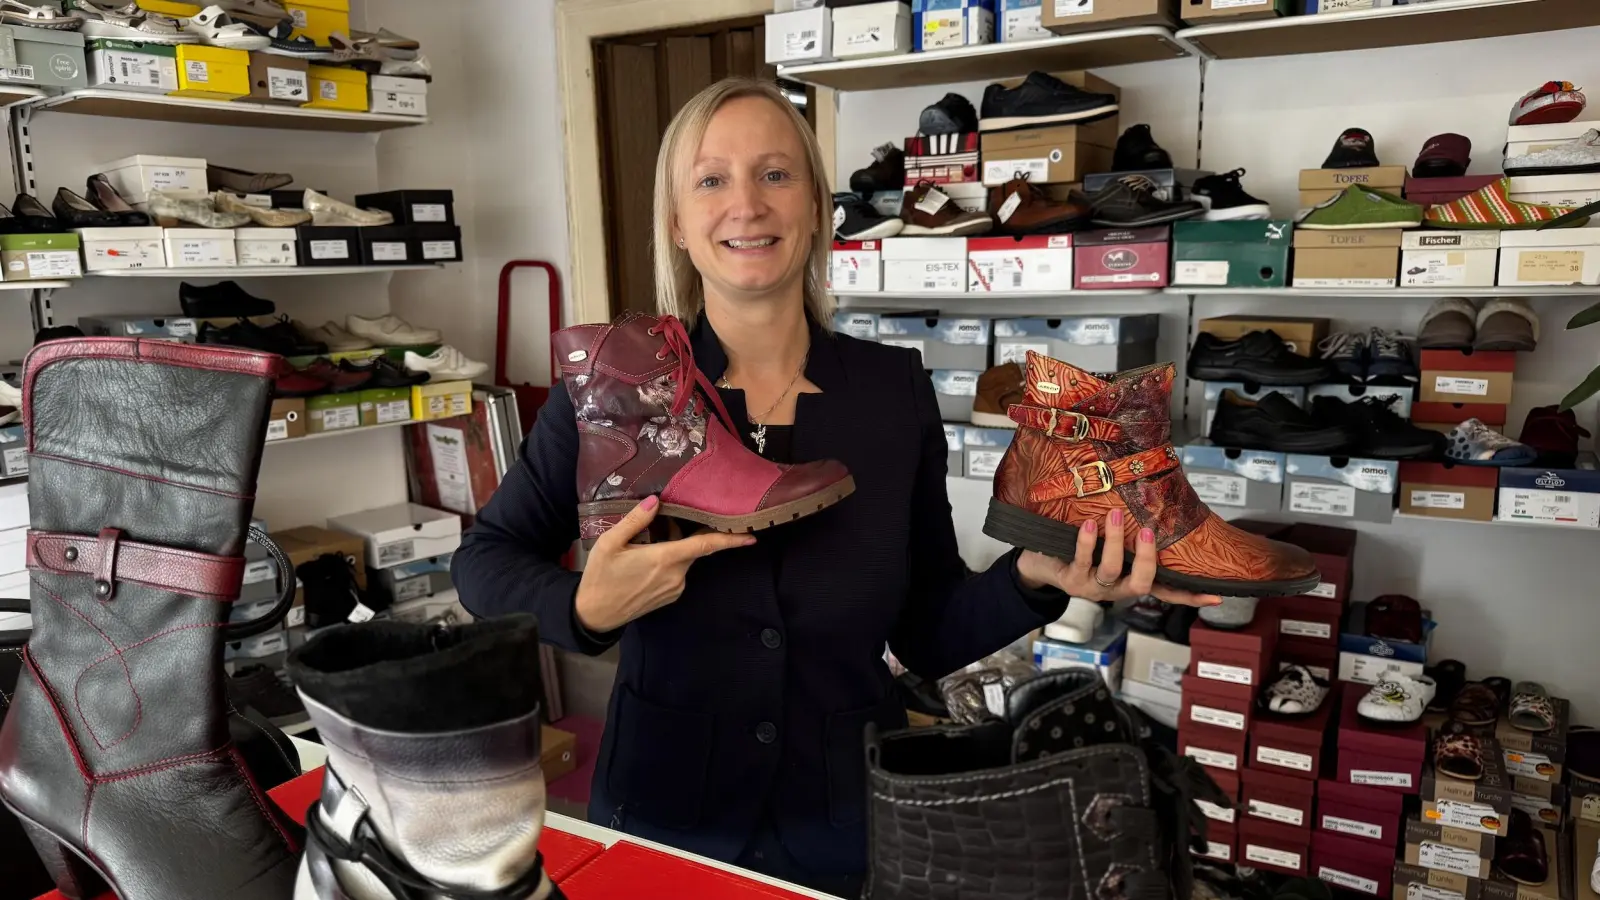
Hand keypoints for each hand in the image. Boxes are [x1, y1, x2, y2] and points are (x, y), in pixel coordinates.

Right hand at [574, 496, 754, 632]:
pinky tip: (648, 558)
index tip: (751, 536)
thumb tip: (656, 501)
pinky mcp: (670, 597)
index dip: (730, 540)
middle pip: (694, 549)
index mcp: (664, 559)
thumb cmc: (600, 577)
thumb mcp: (611, 543)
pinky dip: (670, 561)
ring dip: (675, 548)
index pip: (704, 546)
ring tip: (647, 541)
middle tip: (667, 521)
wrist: (594, 614)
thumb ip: (636, 520)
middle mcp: (676, 576)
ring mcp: (674, 589)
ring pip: (684, 560)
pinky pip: (678, 572)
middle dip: (687, 533)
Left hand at [1015, 510, 1221, 607]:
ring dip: (1116, 542)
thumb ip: (1130, 538)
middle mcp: (1115, 589)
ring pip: (1112, 571)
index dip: (1189, 596)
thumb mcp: (1110, 546)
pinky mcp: (1071, 580)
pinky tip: (1089, 526)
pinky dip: (1087, 542)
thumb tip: (1154, 510)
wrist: (1040, 563)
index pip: (1165, 591)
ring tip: (1116, 516)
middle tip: (1150, 532)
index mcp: (1129, 581)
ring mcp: (1093, 587)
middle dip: (1148, 559)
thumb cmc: (1079, 550)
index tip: (1215, 596)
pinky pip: (1082, 561)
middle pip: (1141, 585)